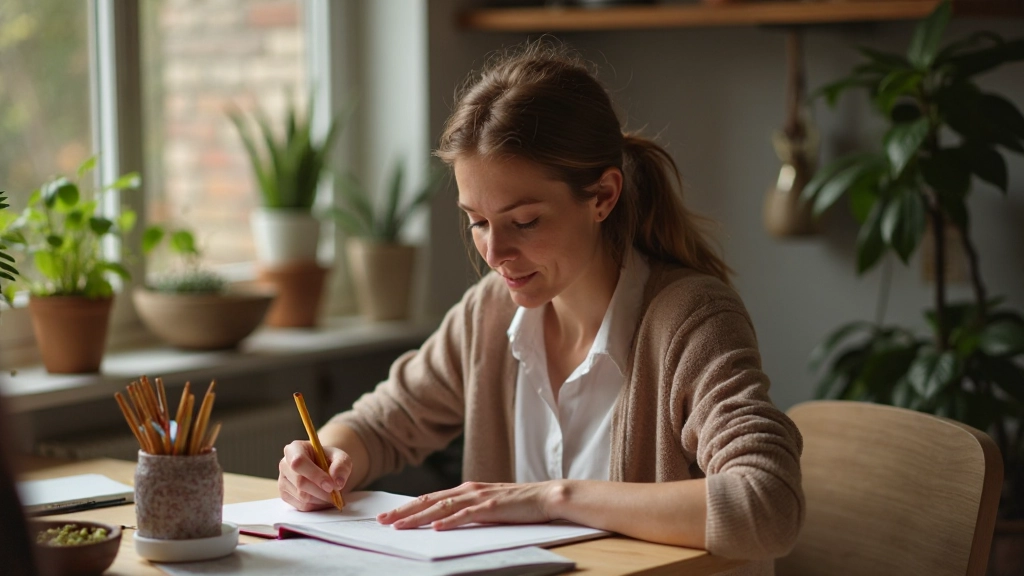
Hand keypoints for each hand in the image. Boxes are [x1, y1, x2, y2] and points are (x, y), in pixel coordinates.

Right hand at [278, 440, 352, 511]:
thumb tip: (337, 482)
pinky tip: (324, 499)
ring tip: (333, 495)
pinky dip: (316, 505)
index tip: (331, 485)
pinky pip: (301, 506)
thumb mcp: (340, 457)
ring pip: (301, 496)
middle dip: (321, 491)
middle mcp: (285, 464)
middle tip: (336, 493)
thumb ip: (341, 466)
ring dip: (321, 499)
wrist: (323, 469)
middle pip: (300, 482)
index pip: (299, 462)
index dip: (315, 475)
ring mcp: (282, 480)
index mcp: (295, 448)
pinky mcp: (285, 495)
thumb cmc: (329, 460)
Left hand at [377, 481, 563, 529]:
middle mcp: (468, 490)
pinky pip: (467, 515)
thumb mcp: (487, 506)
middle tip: (382, 521)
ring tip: (400, 526)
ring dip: (419, 517)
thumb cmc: (518, 504)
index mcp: (466, 490)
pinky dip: (450, 520)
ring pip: (442, 507)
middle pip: (428, 500)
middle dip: (404, 511)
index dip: (407, 507)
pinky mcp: (492, 506)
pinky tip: (436, 527)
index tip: (388, 517)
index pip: (429, 498)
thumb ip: (467, 510)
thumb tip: (444, 521)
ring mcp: (479, 497)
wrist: (546, 496)